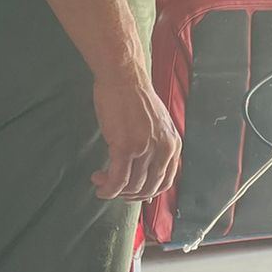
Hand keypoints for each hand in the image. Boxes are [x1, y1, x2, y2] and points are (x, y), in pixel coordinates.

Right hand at [91, 67, 181, 203]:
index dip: (147, 192)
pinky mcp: (125, 147)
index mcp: (173, 144)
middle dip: (129, 194)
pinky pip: (117, 179)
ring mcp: (144, 149)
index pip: (165, 182)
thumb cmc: (135, 98)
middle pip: (148, 187)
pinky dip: (107, 188)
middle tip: (114, 189)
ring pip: (131, 186)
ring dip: (114, 189)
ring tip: (100, 181)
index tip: (132, 192)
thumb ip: (158, 148)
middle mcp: (163, 149)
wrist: (123, 77)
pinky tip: (98, 184)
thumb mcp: (157, 125)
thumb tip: (150, 175)